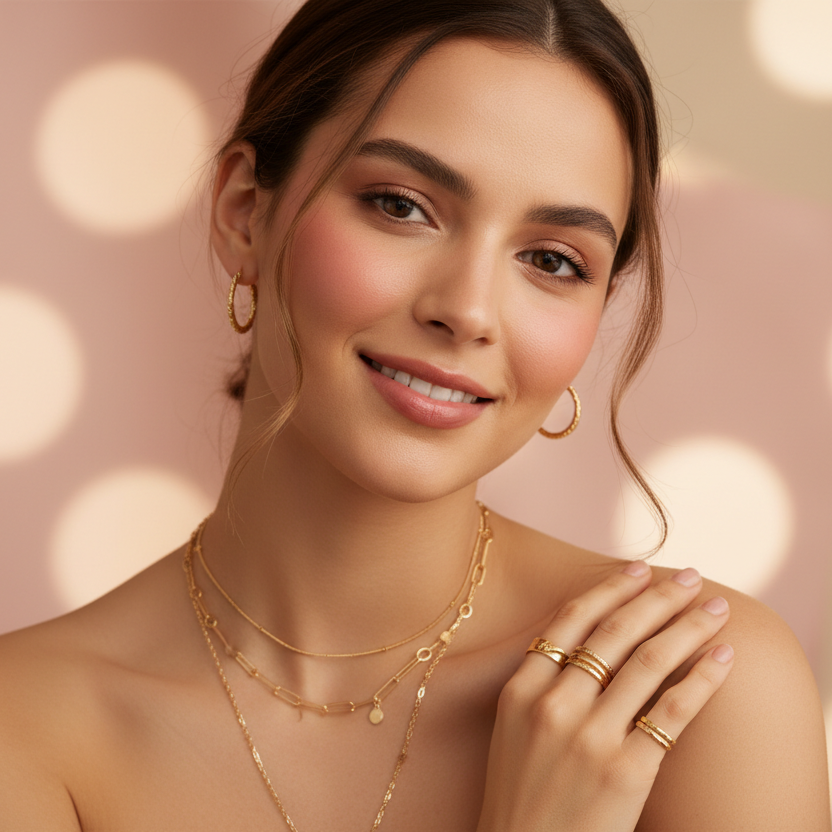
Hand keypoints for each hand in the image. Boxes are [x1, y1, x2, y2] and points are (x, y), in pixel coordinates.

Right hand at [477, 563, 733, 831]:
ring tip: (715, 608)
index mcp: (520, 689)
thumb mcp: (512, 728)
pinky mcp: (626, 771)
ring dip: (688, 627)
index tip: (636, 568)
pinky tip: (722, 657)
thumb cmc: (520, 794)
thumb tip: (590, 641)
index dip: (608, 589)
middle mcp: (553, 704)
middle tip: (688, 577)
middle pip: (614, 632)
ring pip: (648, 662)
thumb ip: (541, 683)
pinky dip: (703, 678)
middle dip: (657, 597)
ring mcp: (590, 737)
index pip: (570, 621)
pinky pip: (673, 711)